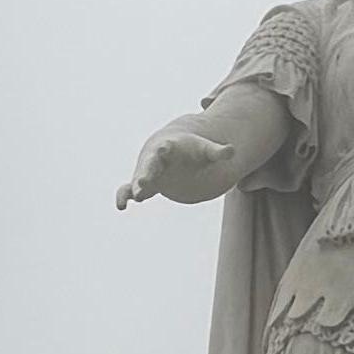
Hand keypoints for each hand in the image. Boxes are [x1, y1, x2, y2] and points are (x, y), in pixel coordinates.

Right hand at [116, 115, 232, 207]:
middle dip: (145, 174)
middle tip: (143, 183)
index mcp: (168, 147)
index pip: (165, 148)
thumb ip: (217, 152)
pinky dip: (124, 196)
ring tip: (131, 199)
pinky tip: (120, 206)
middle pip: (149, 165)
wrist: (172, 150)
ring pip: (137, 179)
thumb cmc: (191, 150)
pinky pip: (129, 189)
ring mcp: (148, 172)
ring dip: (134, 189)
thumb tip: (232, 150)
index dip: (163, 150)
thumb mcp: (205, 150)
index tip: (162, 150)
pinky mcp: (145, 184)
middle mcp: (154, 159)